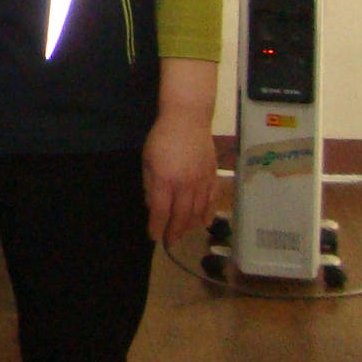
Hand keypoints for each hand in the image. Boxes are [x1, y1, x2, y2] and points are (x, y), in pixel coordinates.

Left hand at [143, 107, 217, 244]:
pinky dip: (209, 213)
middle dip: (175, 231)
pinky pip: (212, 199)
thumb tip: (153, 206)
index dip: (158, 226)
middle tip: (170, 242)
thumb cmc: (162, 137)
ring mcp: (202, 181)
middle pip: (181, 215)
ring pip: (198, 211)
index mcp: (166, 180)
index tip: (154, 237)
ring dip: (190, 225)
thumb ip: (150, 185)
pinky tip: (205, 222)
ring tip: (183, 233)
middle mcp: (186, 184)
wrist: (187, 119)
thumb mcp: (147, 160)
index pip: (161, 211)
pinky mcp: (213, 176)